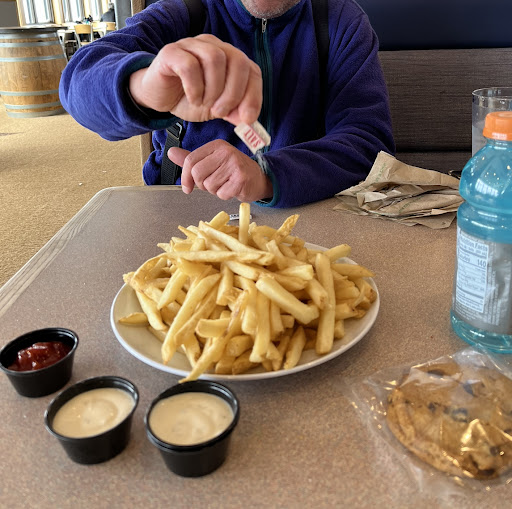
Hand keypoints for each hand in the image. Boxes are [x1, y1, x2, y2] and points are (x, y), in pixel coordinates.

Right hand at [128, 34, 261, 125]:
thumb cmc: (189, 99)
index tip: (248, 119)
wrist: (159, 98)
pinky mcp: (171, 52)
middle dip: (233, 93)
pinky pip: (189, 65)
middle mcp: (213, 46)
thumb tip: (249, 120)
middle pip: (237, 60)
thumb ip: (234, 112)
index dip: (253, 95)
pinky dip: (195, 88)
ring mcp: (192, 45)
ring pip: (215, 59)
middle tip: (220, 112)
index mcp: (229, 58)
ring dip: (213, 89)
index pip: (251, 70)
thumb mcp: (216, 110)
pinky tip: (193, 99)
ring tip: (204, 104)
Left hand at [168, 141, 272, 201]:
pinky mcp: (241, 179)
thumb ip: (191, 159)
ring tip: (225, 185)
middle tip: (213, 184)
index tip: (187, 187)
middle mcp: (225, 152)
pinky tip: (232, 189)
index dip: (185, 177)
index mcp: (216, 146)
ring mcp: (234, 164)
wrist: (259, 179)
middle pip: (197, 173)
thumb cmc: (233, 172)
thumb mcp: (212, 162)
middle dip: (202, 185)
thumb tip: (170, 152)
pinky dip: (224, 196)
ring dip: (214, 191)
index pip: (190, 160)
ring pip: (209, 185)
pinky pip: (221, 194)